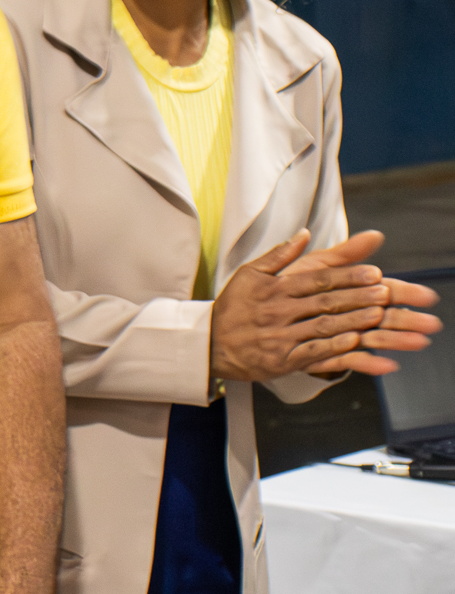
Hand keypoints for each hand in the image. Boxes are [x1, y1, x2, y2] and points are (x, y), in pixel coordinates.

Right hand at [211, 231, 418, 381]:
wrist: (208, 343)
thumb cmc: (233, 307)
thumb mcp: (250, 274)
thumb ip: (279, 254)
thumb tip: (304, 233)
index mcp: (274, 288)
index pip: (317, 280)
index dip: (347, 276)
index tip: (373, 273)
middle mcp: (278, 311)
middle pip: (325, 302)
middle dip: (358, 297)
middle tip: (385, 292)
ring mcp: (280, 336)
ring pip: (323, 327)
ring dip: (353, 321)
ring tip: (379, 316)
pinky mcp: (281, 359)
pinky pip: (312, 353)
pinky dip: (335, 348)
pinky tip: (355, 343)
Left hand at [279, 231, 441, 375]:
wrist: (252, 315)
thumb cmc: (285, 287)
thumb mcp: (314, 266)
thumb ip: (345, 253)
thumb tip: (375, 235)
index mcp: (350, 292)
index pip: (383, 291)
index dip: (404, 293)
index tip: (424, 296)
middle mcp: (349, 315)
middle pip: (383, 316)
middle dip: (407, 319)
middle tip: (430, 322)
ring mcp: (339, 337)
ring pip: (371, 338)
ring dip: (395, 340)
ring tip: (418, 342)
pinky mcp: (325, 356)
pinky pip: (347, 360)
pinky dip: (367, 363)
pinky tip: (387, 365)